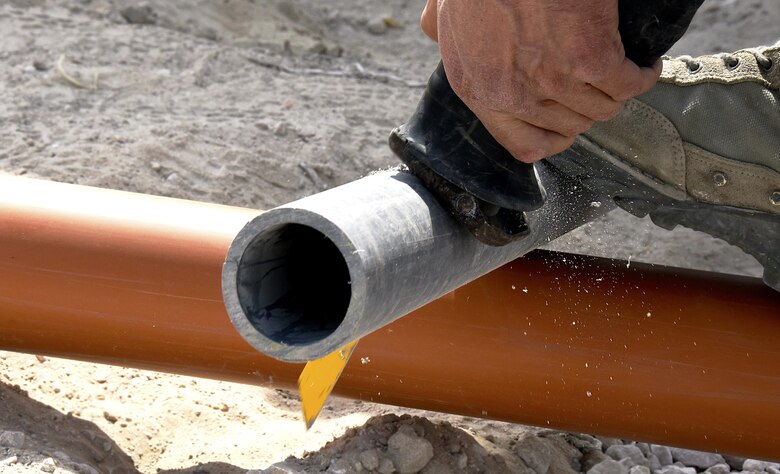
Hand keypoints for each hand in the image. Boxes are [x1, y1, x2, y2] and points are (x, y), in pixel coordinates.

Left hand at [421, 0, 661, 162]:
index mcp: (478, 89)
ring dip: (616, 93)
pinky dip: (642, 76)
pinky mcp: (590, 59)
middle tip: (597, 86)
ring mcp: (553, 80)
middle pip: (571, 127)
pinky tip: (643, 65)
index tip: (567, 121)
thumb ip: (437, 30)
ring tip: (623, 74)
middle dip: (588, 109)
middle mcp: (514, 95)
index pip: (524, 146)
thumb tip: (429, 29)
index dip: (553, 138)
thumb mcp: (443, 10)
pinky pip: (628, 85)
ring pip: (603, 109)